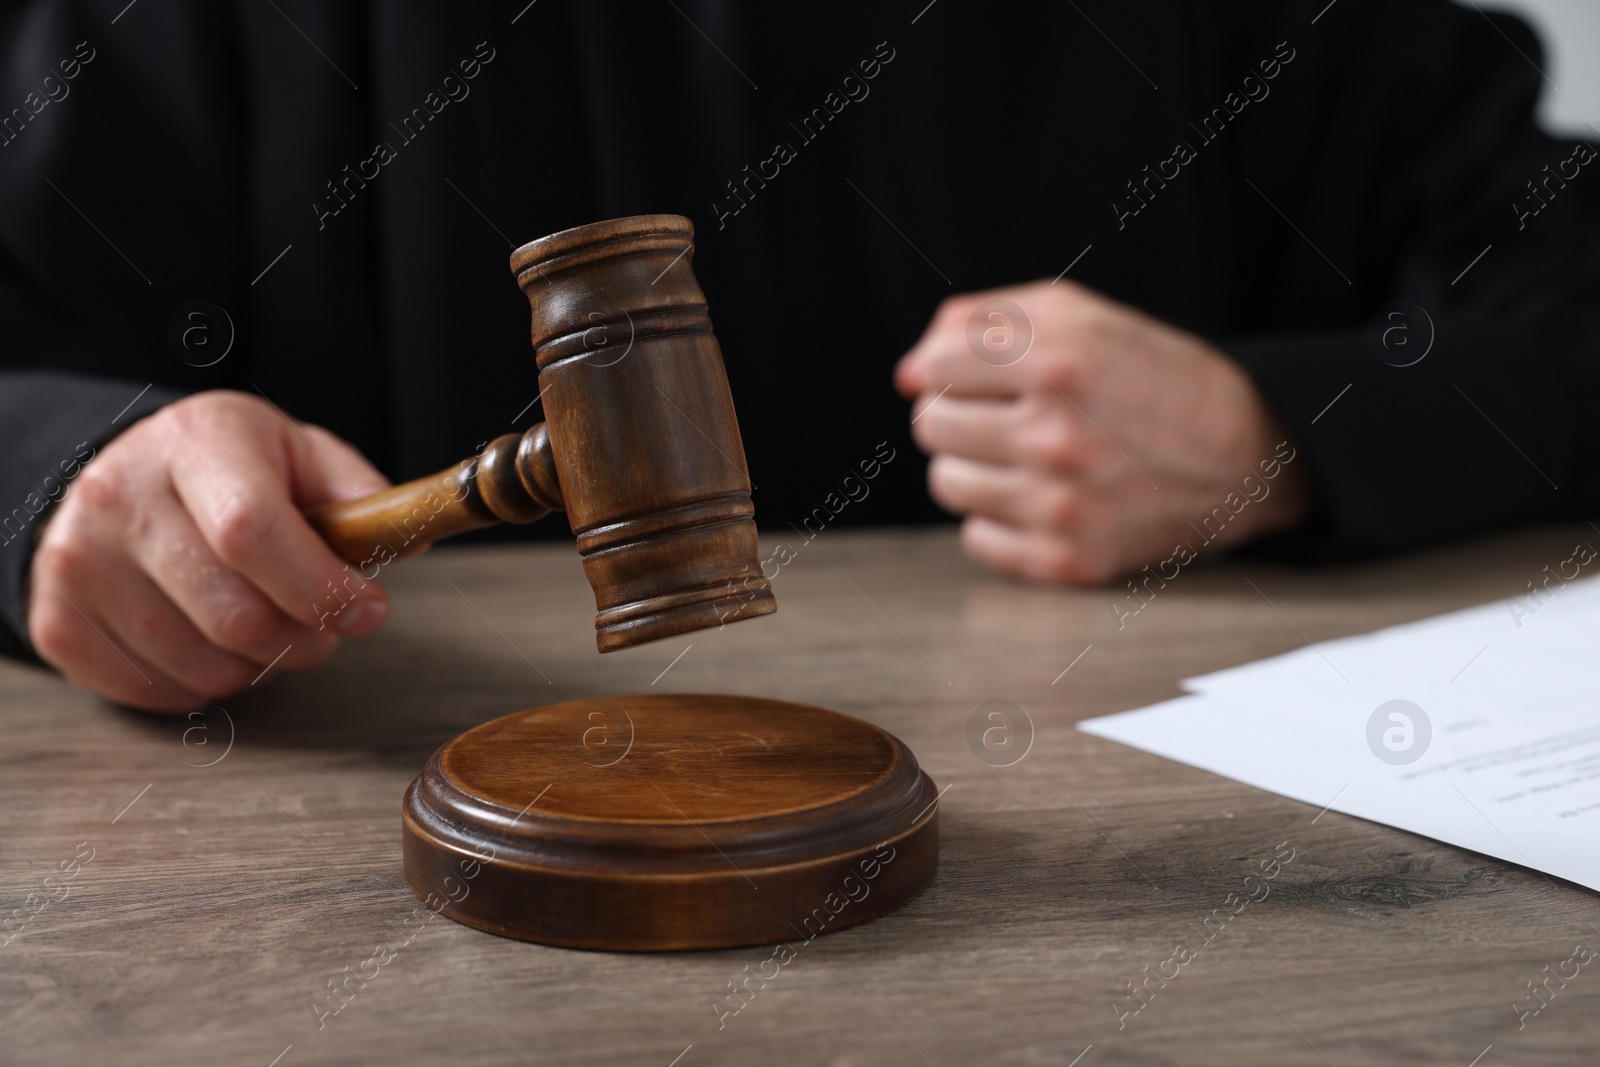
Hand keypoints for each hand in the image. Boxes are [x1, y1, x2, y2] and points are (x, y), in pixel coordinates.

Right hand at [28, 390, 392, 711]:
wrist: (122, 475)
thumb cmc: (227, 469)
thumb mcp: (297, 453)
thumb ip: (357, 493)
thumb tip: (409, 540)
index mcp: (194, 441)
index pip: (252, 530)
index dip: (321, 587)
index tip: (367, 610)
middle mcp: (120, 496)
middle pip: (235, 613)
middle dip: (304, 638)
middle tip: (323, 624)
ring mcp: (78, 562)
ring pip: (203, 664)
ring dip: (259, 665)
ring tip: (266, 624)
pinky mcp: (57, 621)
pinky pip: (159, 691)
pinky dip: (205, 684)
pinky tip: (211, 640)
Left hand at [895, 280, 1312, 583]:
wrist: (1247, 456)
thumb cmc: (1154, 378)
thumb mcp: (1084, 315)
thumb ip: (987, 320)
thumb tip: (911, 370)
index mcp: (1061, 362)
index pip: (935, 366)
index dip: (938, 368)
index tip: (955, 376)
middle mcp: (1057, 434)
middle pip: (930, 425)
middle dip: (955, 413)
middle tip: (1000, 414)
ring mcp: (1062, 504)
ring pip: (946, 483)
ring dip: (972, 466)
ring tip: (1020, 455)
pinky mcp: (1069, 559)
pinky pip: (978, 538)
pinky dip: (997, 519)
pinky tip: (1039, 498)